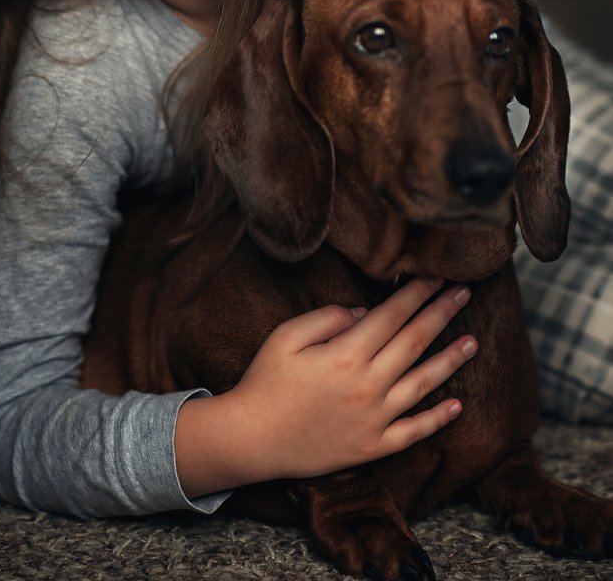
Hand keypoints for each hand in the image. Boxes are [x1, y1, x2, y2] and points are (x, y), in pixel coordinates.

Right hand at [175, 278, 475, 495]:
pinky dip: (438, 420)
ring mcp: (373, 419)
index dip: (417, 293)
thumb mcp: (286, 335)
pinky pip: (413, 432)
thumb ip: (327, 317)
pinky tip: (457, 405)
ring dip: (451, 360)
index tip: (437, 277)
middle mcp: (367, 385)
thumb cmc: (265, 381)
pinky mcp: (372, 447)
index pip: (392, 315)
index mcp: (346, 354)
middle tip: (465, 293)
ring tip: (473, 341)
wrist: (252, 439)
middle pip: (415, 342)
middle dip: (442, 313)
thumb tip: (363, 312)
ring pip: (423, 384)